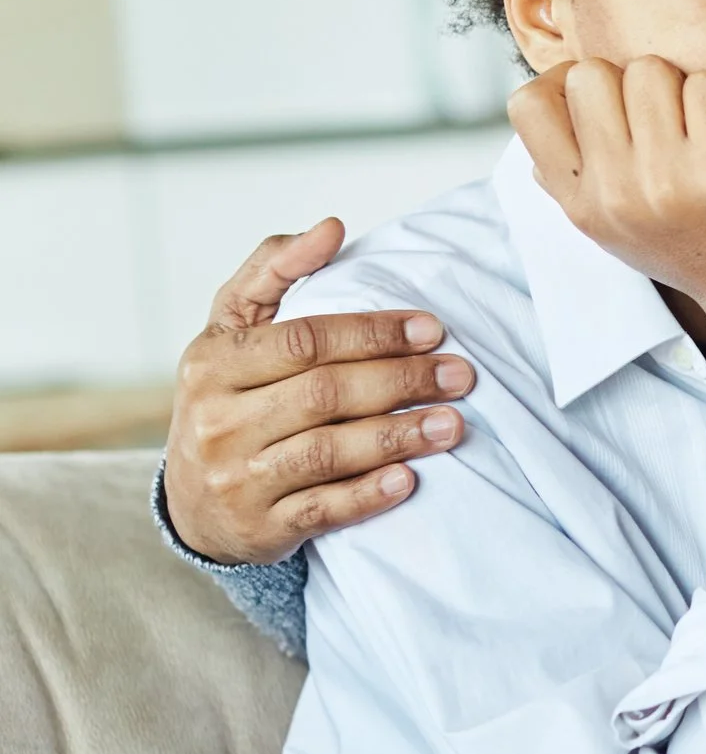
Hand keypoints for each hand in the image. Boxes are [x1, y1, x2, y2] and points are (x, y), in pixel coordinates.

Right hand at [164, 222, 472, 564]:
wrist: (195, 501)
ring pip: (327, 452)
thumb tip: (332, 227)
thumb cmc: (231, 397)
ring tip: (453, 424)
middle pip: (324, 393)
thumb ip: (275, 271)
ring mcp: (236, 477)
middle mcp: (218, 420)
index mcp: (214, 361)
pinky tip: (409, 479)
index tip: (432, 328)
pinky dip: (367, 495)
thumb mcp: (234, 329)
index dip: (374, 332)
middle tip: (462, 375)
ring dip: (397, 436)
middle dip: (401, 381)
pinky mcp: (259, 527)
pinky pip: (321, 510)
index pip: (305, 340)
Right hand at [507, 58, 705, 336]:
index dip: (565, 82)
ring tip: (703, 130)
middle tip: (666, 117)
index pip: (527, 105)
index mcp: (582, 205)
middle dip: (630, 80)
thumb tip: (536, 109)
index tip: (608, 100)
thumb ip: (574, 176)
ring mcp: (666, 181)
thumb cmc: (702, 252)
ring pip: (650, 70)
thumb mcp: (618, 227)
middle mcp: (614, 194)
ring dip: (683, 86)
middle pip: (590, 74)